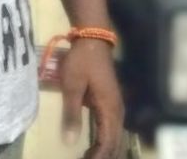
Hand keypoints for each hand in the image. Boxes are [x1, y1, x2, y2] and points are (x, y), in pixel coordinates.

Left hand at [59, 38, 123, 158]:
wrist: (93, 38)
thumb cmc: (81, 61)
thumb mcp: (72, 85)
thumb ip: (71, 114)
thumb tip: (69, 142)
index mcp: (109, 109)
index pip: (107, 143)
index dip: (97, 157)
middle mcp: (117, 111)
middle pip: (115, 143)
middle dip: (102, 156)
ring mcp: (116, 106)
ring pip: (115, 137)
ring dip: (104, 150)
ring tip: (88, 158)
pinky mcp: (111, 102)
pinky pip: (112, 128)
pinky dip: (105, 141)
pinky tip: (95, 147)